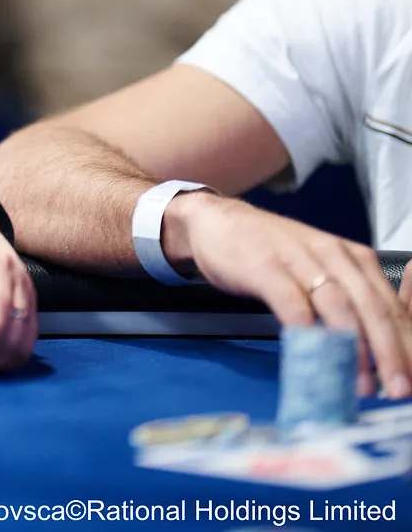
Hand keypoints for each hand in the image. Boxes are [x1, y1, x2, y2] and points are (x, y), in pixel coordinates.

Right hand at [168, 194, 411, 398]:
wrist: (216, 220)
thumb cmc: (269, 250)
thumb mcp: (318, 268)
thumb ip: (346, 301)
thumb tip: (374, 349)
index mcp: (353, 258)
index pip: (390, 306)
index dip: (405, 344)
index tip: (409, 378)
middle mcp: (333, 255)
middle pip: (372, 307)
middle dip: (390, 351)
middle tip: (398, 388)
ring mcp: (298, 259)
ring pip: (339, 306)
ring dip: (355, 348)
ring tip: (363, 383)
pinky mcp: (265, 266)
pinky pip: (292, 302)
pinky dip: (307, 332)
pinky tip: (315, 355)